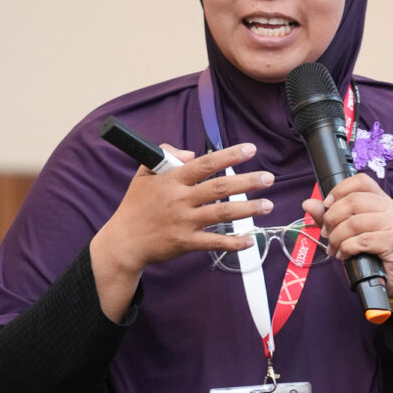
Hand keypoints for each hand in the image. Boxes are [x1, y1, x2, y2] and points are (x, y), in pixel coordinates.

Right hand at [91, 142, 272, 319]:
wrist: (124, 241)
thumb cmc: (135, 206)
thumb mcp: (144, 174)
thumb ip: (166, 155)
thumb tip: (193, 153)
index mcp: (172, 180)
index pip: (205, 164)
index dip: (228, 156)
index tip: (250, 149)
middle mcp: (180, 199)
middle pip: (219, 188)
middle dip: (247, 182)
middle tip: (269, 178)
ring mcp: (184, 222)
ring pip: (222, 214)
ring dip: (248, 210)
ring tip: (268, 205)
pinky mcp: (185, 243)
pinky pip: (214, 242)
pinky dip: (233, 242)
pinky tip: (250, 240)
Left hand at [302, 174, 392, 296]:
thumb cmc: (372, 250)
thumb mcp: (349, 230)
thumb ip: (329, 216)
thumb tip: (308, 204)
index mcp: (381, 199)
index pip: (361, 181)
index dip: (339, 190)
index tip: (326, 206)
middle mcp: (391, 207)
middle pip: (353, 201)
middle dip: (332, 218)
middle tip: (326, 233)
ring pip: (355, 223)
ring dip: (337, 237)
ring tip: (333, 248)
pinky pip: (361, 241)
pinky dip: (346, 248)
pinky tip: (344, 255)